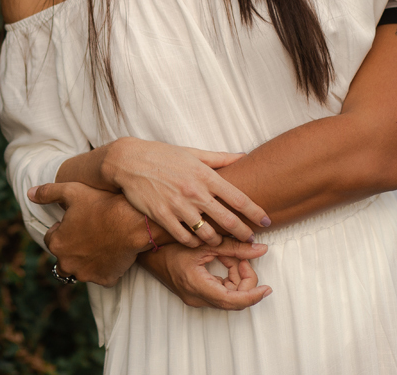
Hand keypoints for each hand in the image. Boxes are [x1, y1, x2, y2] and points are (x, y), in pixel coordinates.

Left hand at [29, 182, 147, 286]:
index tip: (75, 221)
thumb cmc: (102, 205)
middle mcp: (68, 264)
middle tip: (87, 233)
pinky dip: (104, 268)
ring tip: (99, 243)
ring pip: (80, 269)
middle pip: (63, 259)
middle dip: (71, 248)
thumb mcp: (72, 191)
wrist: (133, 222)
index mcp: (57, 244)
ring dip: (85, 260)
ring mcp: (87, 274)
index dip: (62, 228)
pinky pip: (101, 276)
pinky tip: (111, 253)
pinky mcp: (105, 280)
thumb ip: (48, 193)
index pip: (51, 238)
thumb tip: (29, 194)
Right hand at [102, 138, 268, 247]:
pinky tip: (197, 241)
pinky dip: (194, 243)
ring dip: (217, 240)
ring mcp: (178, 206)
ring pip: (207, 233)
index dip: (256, 213)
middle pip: (228, 220)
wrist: (130, 161)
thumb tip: (243, 156)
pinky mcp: (163, 216)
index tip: (266, 221)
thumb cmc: (163, 155)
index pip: (239, 198)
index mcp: (205, 176)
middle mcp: (195, 192)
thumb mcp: (193, 153)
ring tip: (220, 240)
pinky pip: (184, 238)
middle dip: (243, 233)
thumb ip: (220, 159)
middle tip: (250, 239)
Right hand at [139, 238, 271, 308]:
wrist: (151, 252)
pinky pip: (221, 291)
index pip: (234, 300)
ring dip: (237, 276)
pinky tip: (225, 260)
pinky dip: (228, 277)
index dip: (253, 295)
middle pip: (234, 298)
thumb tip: (260, 248)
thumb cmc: (172, 245)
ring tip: (231, 255)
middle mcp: (198, 298)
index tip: (267, 288)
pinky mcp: (198, 295)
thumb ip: (235, 247)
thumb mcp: (206, 243)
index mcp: (198, 285)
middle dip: (245, 278)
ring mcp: (197, 299)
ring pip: (229, 295)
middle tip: (245, 257)